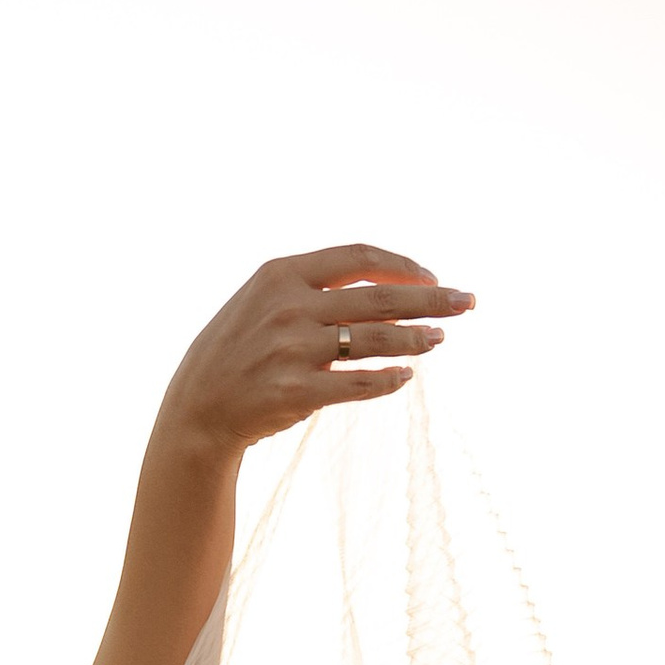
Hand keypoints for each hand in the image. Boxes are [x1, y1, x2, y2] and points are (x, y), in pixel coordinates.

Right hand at [162, 246, 473, 458]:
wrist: (197, 407)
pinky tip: (406, 376)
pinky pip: (359, 383)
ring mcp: (291, 350)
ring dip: (417, 339)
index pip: (358, 257)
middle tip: (467, 302)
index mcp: (281, 274)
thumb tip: (394, 294)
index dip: (402, 266)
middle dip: (431, 298)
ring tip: (439, 339)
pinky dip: (388, 379)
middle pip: (380, 297)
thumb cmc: (239, 349)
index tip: (433, 277)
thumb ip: (319, 290)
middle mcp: (288, 307)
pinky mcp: (296, 393)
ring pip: (376, 340)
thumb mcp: (265, 301)